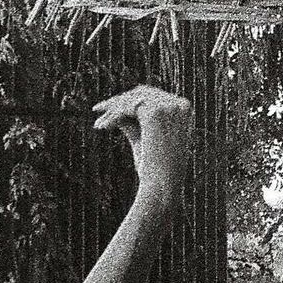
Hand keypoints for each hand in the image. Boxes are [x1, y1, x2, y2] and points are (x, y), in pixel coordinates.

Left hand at [92, 84, 193, 208]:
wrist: (162, 188)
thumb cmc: (154, 171)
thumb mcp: (143, 141)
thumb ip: (133, 124)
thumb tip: (115, 112)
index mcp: (184, 112)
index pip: (153, 97)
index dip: (130, 101)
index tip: (110, 109)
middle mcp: (181, 105)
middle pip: (142, 94)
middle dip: (118, 102)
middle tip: (97, 110)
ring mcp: (170, 107)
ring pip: (133, 99)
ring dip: (112, 109)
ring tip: (98, 124)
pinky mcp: (155, 112)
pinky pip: (127, 107)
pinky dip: (112, 116)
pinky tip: (100, 127)